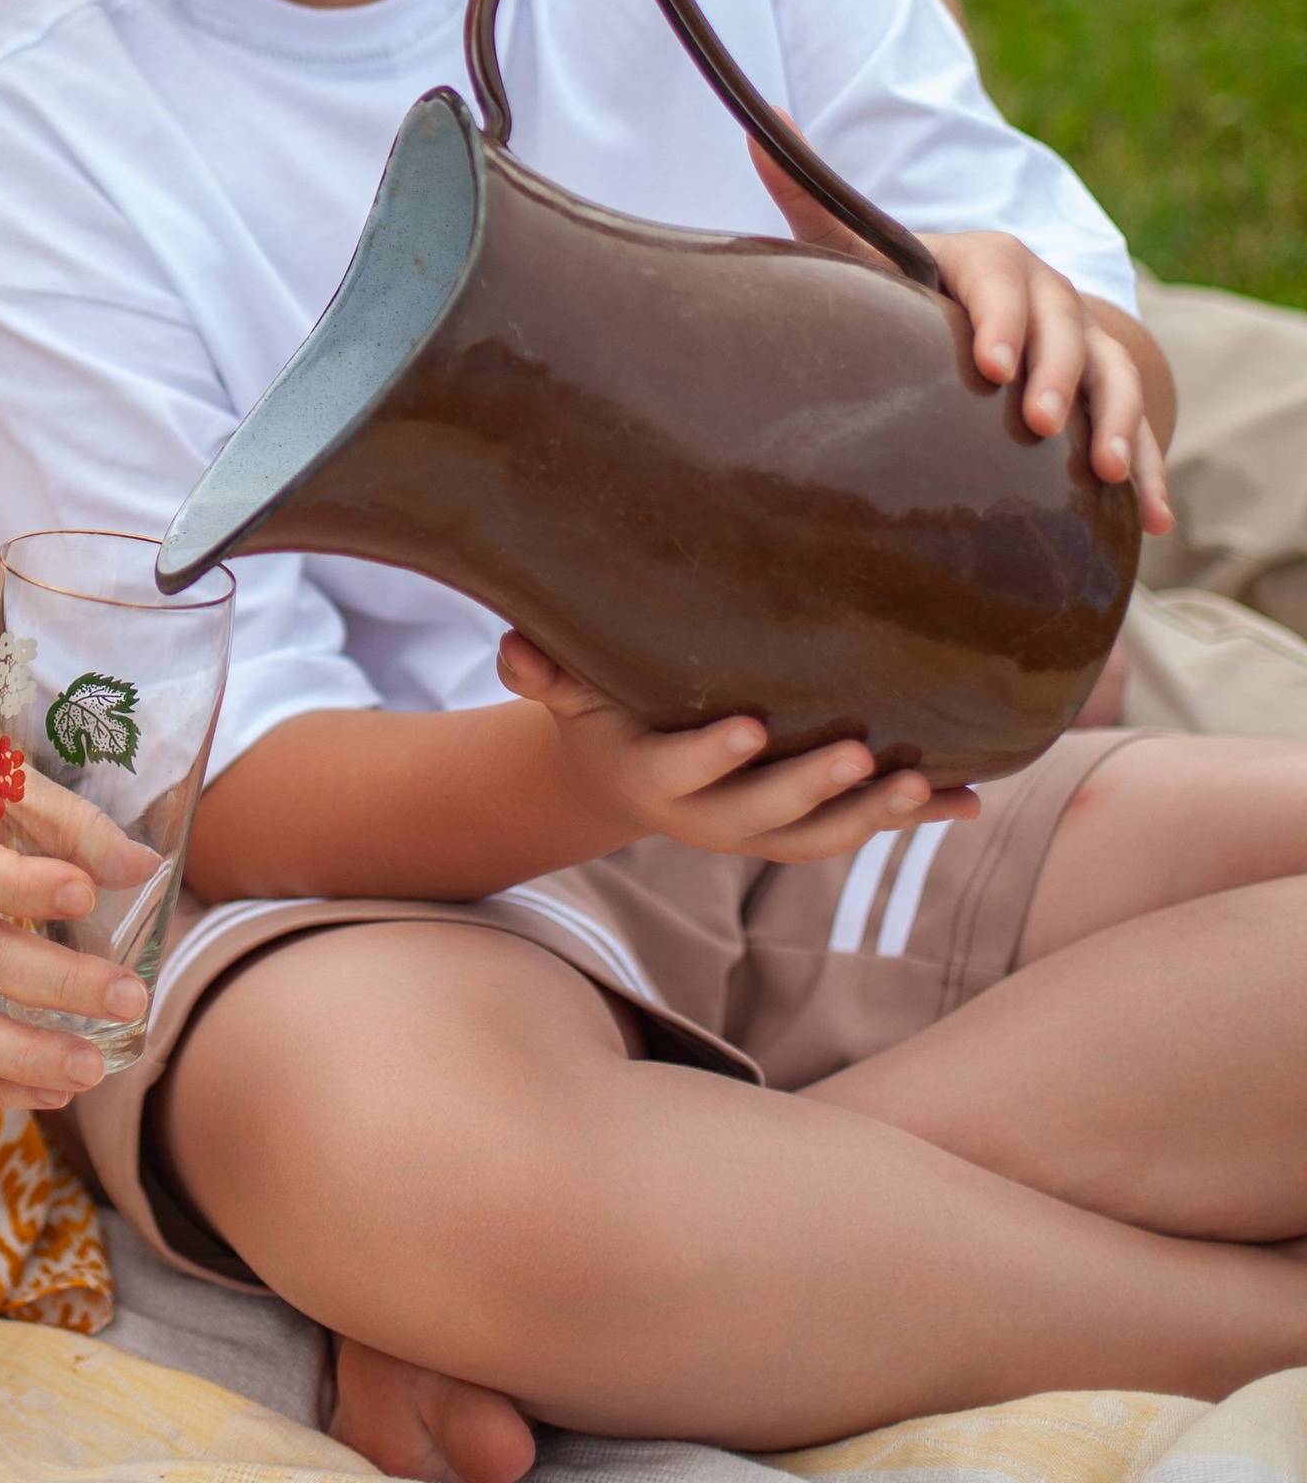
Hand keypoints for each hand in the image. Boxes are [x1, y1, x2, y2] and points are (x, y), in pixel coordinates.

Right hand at [495, 630, 979, 862]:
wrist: (628, 777)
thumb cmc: (603, 714)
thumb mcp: (571, 697)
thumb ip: (547, 675)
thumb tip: (512, 645)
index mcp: (655, 782)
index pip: (684, 772)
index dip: (716, 757)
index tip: (752, 727)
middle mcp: (713, 822)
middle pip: (767, 817)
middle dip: (815, 790)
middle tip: (861, 756)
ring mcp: (764, 832)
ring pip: (823, 838)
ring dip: (875, 817)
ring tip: (921, 786)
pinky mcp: (805, 830)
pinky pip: (862, 831)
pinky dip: (917, 819)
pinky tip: (971, 802)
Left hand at [744, 137, 1173, 535]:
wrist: (984, 310)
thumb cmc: (910, 284)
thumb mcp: (862, 246)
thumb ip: (814, 197)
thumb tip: (761, 125)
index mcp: (990, 261)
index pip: (1000, 282)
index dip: (1000, 321)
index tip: (989, 366)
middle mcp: (1048, 295)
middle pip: (1066, 328)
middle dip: (1056, 376)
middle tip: (1038, 424)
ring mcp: (1087, 343)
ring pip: (1114, 374)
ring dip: (1118, 421)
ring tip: (1108, 471)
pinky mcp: (1110, 390)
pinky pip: (1142, 426)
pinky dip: (1152, 469)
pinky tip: (1154, 520)